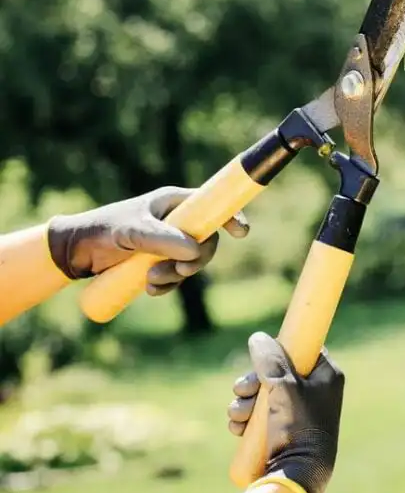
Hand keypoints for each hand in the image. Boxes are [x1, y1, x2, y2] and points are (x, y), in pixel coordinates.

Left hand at [47, 186, 248, 294]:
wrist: (75, 251)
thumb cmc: (103, 231)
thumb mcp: (133, 233)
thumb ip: (164, 239)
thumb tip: (196, 249)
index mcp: (173, 202)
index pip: (212, 205)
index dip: (230, 216)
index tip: (241, 233)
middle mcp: (175, 220)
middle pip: (207, 241)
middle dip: (196, 261)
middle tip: (178, 271)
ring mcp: (168, 241)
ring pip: (191, 262)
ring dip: (177, 277)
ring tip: (151, 282)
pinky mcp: (158, 260)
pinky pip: (177, 275)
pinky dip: (168, 285)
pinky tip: (150, 290)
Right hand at [228, 332, 343, 492]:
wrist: (298, 477)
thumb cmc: (299, 427)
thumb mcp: (284, 386)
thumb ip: (271, 359)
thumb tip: (258, 338)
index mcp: (326, 376)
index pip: (302, 349)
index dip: (280, 349)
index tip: (263, 357)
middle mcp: (314, 392)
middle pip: (276, 371)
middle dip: (252, 382)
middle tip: (242, 390)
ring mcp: (297, 412)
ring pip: (262, 394)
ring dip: (243, 402)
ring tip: (238, 416)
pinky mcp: (282, 431)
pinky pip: (258, 415)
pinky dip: (245, 419)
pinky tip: (237, 427)